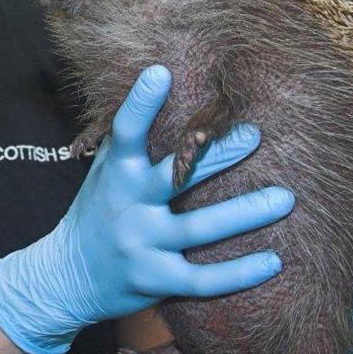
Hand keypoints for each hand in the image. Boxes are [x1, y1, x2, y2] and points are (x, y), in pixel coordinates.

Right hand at [0, 65, 294, 353]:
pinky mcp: (155, 281)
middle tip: (254, 134)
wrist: (68, 277)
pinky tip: (274, 262)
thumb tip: (166, 87)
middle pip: (176, 176)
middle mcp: (126, 207)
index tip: (161, 72)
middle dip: (218, 155)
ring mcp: (141, 245)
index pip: (126, 133)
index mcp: (116, 173)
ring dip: (245, 213)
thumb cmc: (99, 210)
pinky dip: (240, 273)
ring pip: (200, 228)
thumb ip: (133, 141)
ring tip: (285, 199)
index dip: (140, 103)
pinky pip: (204, 280)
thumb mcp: (106, 172)